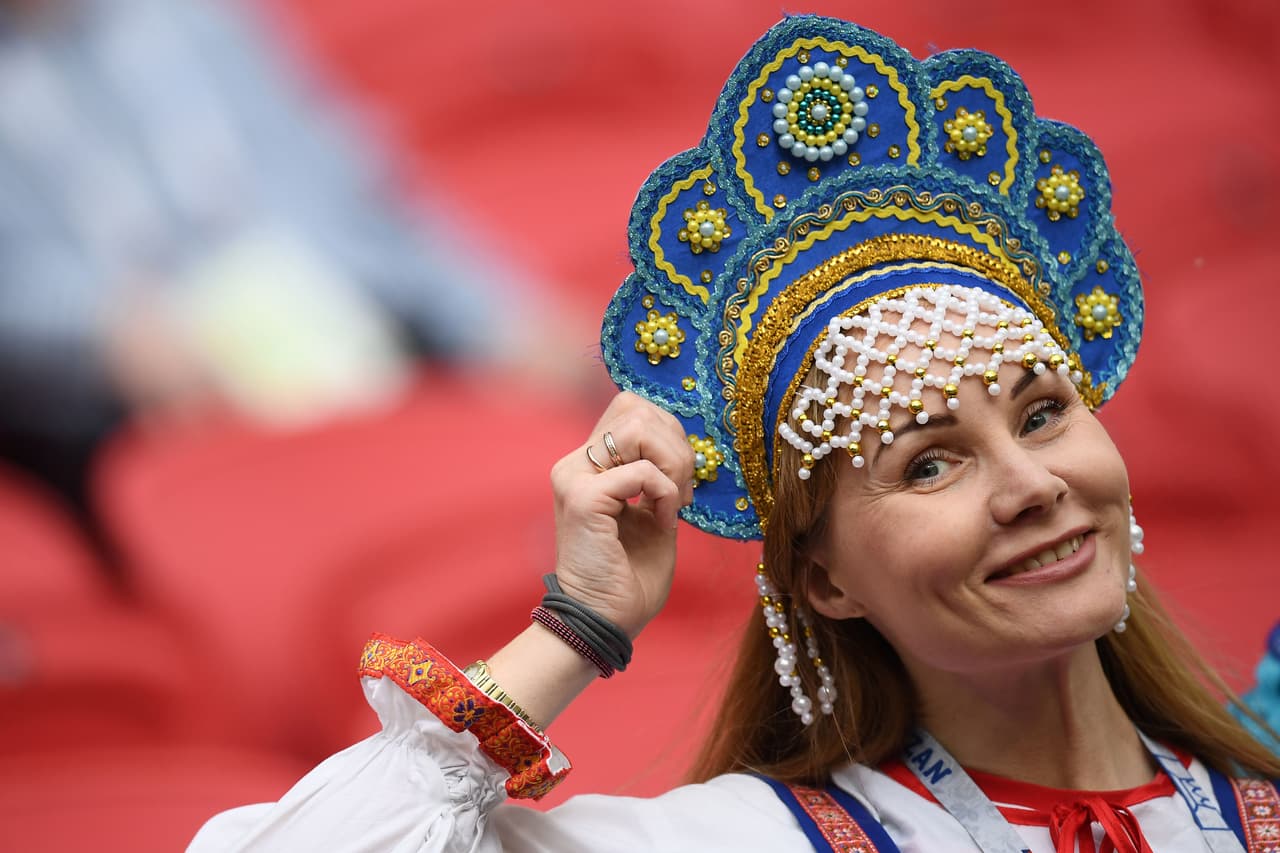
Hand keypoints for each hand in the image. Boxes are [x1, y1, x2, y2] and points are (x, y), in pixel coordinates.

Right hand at [549, 392, 694, 638]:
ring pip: (637, 427)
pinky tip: (663, 522)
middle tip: (682, 492)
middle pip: (634, 407)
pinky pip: (641, 471)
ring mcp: (574, 478)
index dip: (667, 433)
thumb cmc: (631, 577)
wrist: (606, 621)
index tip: (680, 481)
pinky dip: (664, 493)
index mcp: (590, 465)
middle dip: (675, 444)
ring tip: (674, 503)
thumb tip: (683, 443)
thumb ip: (660, 473)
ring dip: (672, 464)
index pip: (631, 408)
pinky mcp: (582, 499)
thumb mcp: (653, 512)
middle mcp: (575, 464)